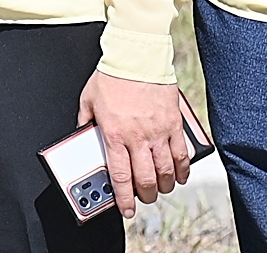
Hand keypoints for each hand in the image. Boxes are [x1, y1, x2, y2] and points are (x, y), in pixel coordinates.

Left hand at [78, 71, 188, 214]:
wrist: (136, 56)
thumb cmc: (112, 75)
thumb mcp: (88, 100)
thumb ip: (86, 121)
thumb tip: (83, 135)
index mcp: (114, 134)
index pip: (120, 176)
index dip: (124, 198)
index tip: (126, 209)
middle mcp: (137, 137)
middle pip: (145, 179)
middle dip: (146, 195)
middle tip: (145, 198)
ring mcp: (158, 132)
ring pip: (166, 171)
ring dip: (165, 185)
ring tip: (162, 188)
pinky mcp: (173, 124)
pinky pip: (181, 154)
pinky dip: (182, 169)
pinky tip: (180, 175)